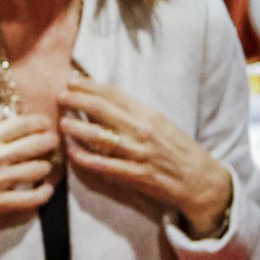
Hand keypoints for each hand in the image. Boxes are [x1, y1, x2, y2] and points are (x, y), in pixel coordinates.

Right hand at [0, 114, 57, 249]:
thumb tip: (3, 113)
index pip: (22, 123)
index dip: (40, 122)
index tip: (44, 124)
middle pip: (37, 144)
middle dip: (50, 142)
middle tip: (52, 144)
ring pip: (39, 169)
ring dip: (46, 167)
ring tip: (45, 167)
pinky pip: (32, 199)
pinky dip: (43, 194)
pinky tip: (44, 190)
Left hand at [59, 77, 231, 236]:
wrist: (199, 179)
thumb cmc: (178, 149)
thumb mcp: (161, 123)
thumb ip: (134, 112)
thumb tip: (105, 98)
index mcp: (149, 114)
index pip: (114, 94)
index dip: (90, 85)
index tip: (72, 80)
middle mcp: (143, 130)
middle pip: (103, 110)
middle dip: (78, 100)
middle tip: (60, 96)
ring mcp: (139, 153)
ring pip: (101, 137)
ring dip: (78, 128)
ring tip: (63, 123)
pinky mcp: (137, 175)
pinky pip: (106, 166)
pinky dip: (87, 159)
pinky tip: (73, 154)